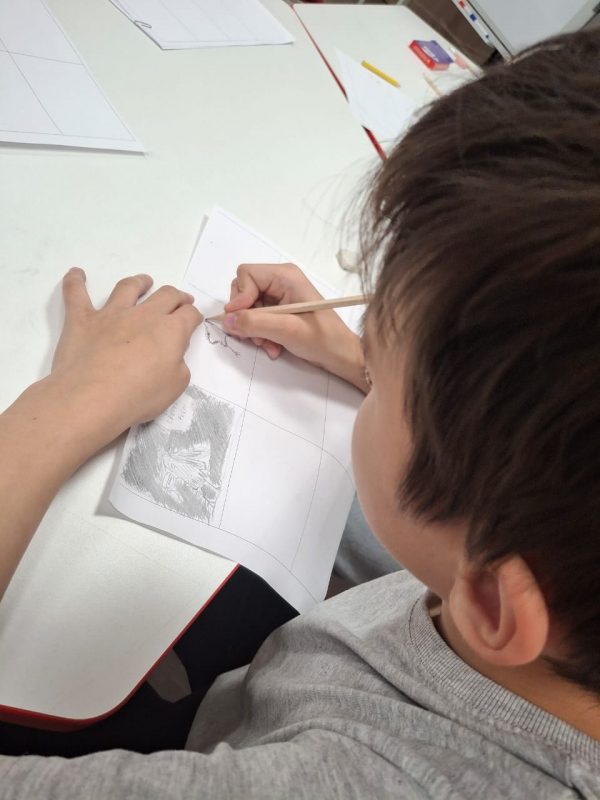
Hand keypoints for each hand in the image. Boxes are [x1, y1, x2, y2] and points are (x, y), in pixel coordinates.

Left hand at [51, 268, 201, 441]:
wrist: (91, 398)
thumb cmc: (138, 396)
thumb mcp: (175, 386)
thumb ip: (178, 364)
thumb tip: (171, 354)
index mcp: (170, 331)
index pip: (189, 315)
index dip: (194, 317)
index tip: (193, 321)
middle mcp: (143, 315)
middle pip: (165, 295)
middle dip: (176, 296)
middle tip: (179, 300)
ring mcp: (111, 314)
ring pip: (128, 288)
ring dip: (139, 282)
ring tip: (143, 281)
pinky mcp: (81, 319)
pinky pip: (76, 294)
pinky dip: (75, 281)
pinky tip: (76, 273)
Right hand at [224, 263, 367, 391]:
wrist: (341, 356)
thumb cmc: (322, 340)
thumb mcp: (287, 330)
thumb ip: (255, 323)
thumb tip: (226, 320)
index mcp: (286, 276)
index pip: (246, 275)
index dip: (239, 297)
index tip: (241, 320)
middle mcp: (281, 281)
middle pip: (243, 291)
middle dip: (246, 317)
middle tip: (257, 337)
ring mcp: (280, 296)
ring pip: (247, 308)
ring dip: (253, 330)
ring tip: (269, 345)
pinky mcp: (279, 311)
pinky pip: (257, 319)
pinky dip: (260, 334)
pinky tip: (273, 346)